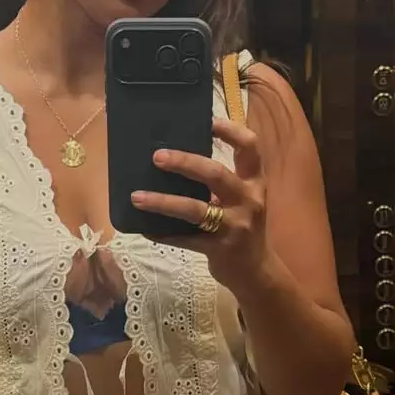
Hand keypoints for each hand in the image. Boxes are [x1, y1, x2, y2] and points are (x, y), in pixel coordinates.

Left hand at [130, 117, 268, 292]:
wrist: (257, 273)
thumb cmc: (242, 228)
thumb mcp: (242, 200)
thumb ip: (219, 182)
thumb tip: (175, 158)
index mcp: (255, 182)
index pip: (250, 147)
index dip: (230, 130)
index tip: (206, 121)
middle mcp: (249, 200)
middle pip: (216, 174)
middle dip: (185, 163)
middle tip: (156, 157)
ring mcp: (235, 226)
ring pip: (196, 210)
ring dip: (163, 203)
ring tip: (137, 196)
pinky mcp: (220, 249)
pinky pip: (185, 239)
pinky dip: (163, 233)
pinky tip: (144, 227)